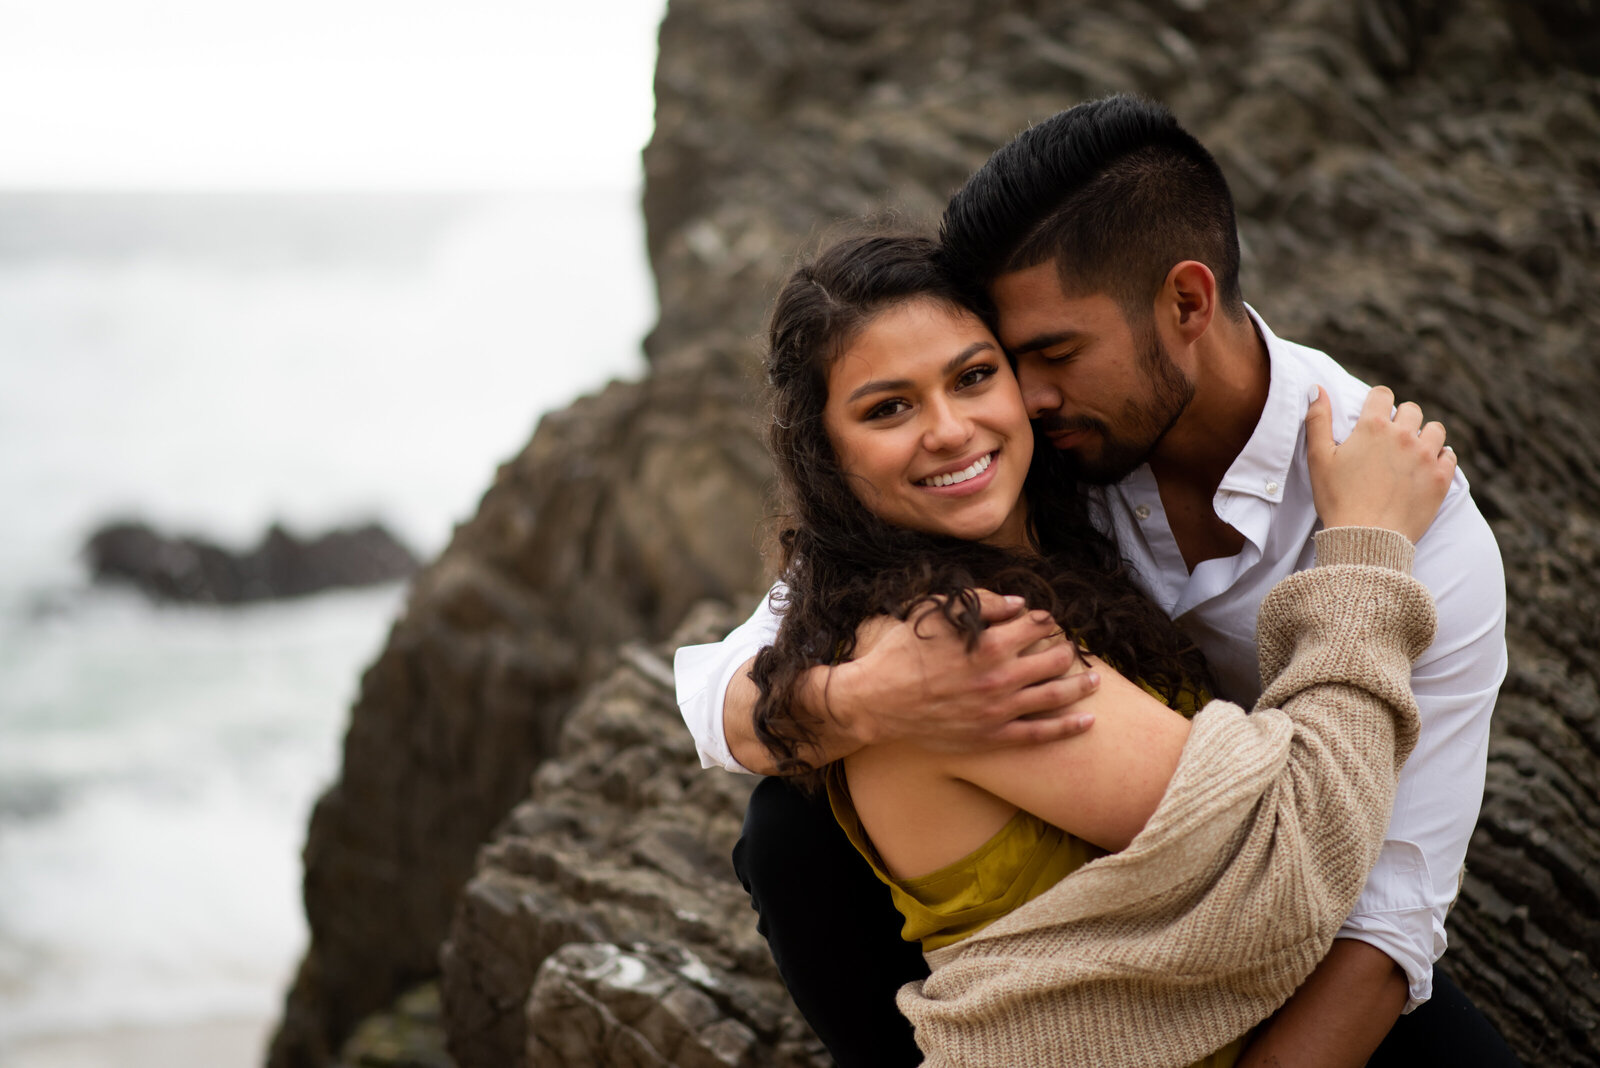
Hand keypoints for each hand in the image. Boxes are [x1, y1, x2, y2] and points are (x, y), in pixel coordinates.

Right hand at [826, 589, 1099, 751]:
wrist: (876, 700)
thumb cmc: (902, 652)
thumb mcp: (935, 614)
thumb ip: (982, 604)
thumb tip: (1020, 604)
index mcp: (989, 642)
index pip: (1035, 624)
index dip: (1045, 620)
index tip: (1048, 621)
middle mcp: (1000, 676)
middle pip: (1054, 658)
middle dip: (1068, 649)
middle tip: (1074, 647)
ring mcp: (999, 710)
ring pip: (1055, 695)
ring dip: (1081, 685)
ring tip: (1096, 680)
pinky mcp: (993, 736)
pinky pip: (1040, 733)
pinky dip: (1068, 727)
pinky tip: (1087, 720)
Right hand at [1305, 385, 1456, 542]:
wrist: (1366, 538)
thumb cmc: (1337, 499)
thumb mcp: (1318, 458)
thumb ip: (1318, 420)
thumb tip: (1317, 388)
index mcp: (1372, 427)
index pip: (1382, 394)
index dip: (1376, 403)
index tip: (1373, 416)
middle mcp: (1404, 435)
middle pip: (1412, 410)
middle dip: (1401, 419)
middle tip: (1389, 440)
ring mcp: (1425, 456)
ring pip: (1435, 429)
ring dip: (1424, 436)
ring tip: (1410, 453)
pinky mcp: (1440, 478)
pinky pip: (1448, 456)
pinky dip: (1439, 459)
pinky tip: (1424, 469)